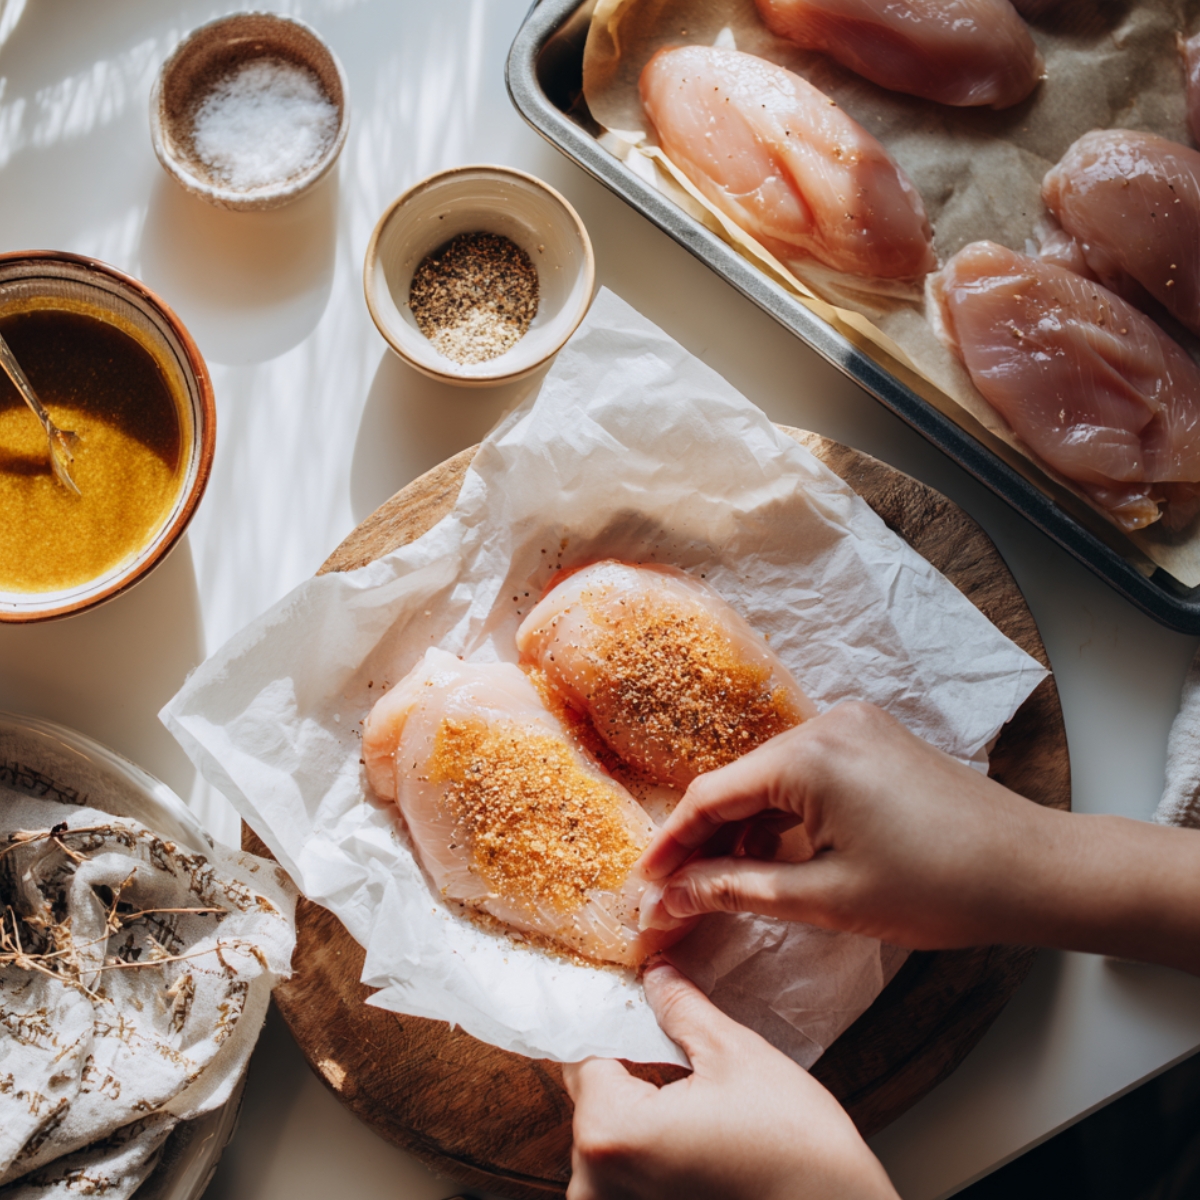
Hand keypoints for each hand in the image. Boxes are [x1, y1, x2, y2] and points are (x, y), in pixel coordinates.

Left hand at [564, 960, 897, 1199]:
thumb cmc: (796, 1152)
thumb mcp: (735, 1055)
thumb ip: (679, 1007)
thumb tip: (653, 971)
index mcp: (609, 1133)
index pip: (584, 1052)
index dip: (614, 1017)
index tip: (639, 997)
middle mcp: (595, 1183)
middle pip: (590, 1093)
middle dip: (627, 1061)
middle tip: (673, 1039)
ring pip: (606, 1130)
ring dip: (637, 1102)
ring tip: (689, 1086)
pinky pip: (623, 1166)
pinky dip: (647, 1140)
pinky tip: (692, 1124)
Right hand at [641, 700, 1053, 950]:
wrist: (1033, 869)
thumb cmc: (937, 888)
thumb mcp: (825, 898)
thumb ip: (736, 890)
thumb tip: (672, 899)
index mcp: (807, 755)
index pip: (710, 796)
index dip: (671, 845)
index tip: (643, 886)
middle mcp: (824, 724)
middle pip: (738, 784)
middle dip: (704, 841)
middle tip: (676, 895)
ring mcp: (852, 726)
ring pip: (770, 779)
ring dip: (743, 829)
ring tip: (721, 885)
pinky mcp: (872, 739)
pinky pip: (805, 774)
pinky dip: (782, 815)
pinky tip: (773, 857)